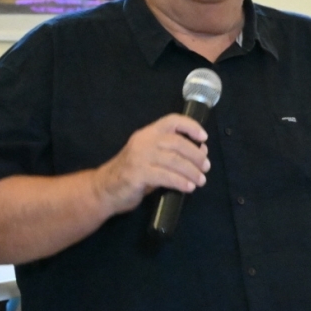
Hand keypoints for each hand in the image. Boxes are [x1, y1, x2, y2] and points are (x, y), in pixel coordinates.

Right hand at [92, 114, 209, 214]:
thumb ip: (173, 153)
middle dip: (196, 155)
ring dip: (192, 171)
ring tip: (201, 180)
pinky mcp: (137, 174)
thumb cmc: (133, 173)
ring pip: (174, 161)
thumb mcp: (152, 158)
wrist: (104, 189)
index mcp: (148, 133)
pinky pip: (165, 176)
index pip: (172, 121)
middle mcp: (144, 141)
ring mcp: (139, 157)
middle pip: (178, 143)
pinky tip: (188, 187)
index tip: (204, 138)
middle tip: (206, 167)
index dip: (191, 126)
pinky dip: (180, 182)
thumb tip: (202, 150)